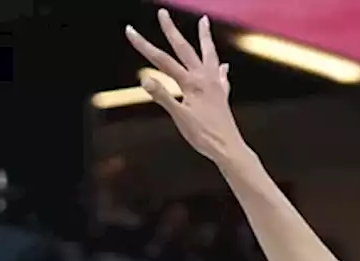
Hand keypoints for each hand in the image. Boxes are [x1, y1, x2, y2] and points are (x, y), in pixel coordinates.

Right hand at [126, 10, 242, 163]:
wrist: (228, 148)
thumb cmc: (203, 136)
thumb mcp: (179, 118)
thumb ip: (163, 97)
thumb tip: (146, 80)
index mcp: (191, 83)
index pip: (162, 60)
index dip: (144, 45)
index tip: (130, 31)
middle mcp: (204, 78)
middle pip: (185, 49)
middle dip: (171, 30)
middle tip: (162, 13)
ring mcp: (215, 85)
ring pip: (208, 54)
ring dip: (204, 37)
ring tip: (204, 21)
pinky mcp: (222, 95)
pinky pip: (221, 75)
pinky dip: (220, 67)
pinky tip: (223, 65)